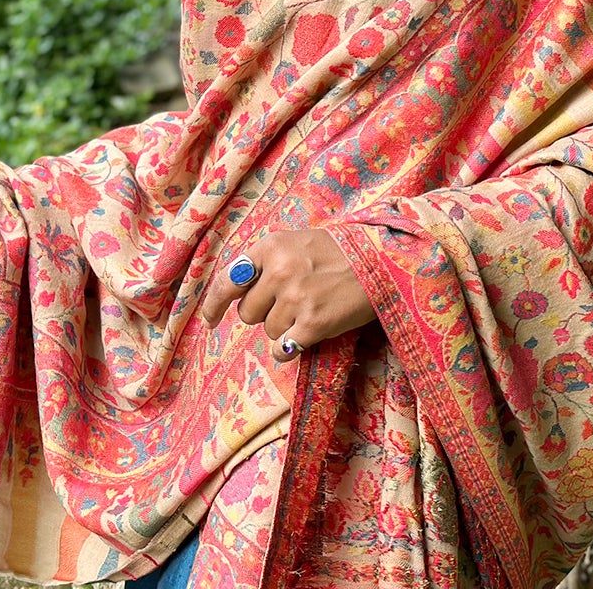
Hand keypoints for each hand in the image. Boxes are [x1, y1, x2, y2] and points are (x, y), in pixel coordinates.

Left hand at [200, 228, 375, 361]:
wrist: (381, 262)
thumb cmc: (339, 253)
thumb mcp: (297, 242)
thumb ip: (266, 261)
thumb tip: (234, 290)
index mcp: (272, 246)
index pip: (229, 280)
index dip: (215, 304)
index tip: (210, 319)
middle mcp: (279, 270)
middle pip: (248, 312)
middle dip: (265, 312)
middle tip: (292, 302)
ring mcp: (296, 298)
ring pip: (268, 331)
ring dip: (284, 328)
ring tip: (310, 309)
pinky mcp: (312, 324)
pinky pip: (282, 349)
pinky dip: (290, 348)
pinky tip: (306, 335)